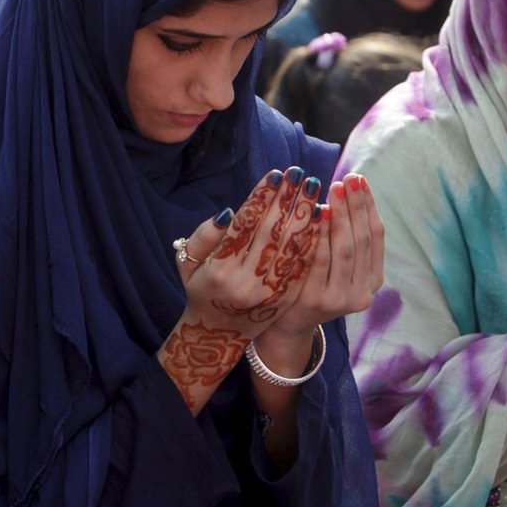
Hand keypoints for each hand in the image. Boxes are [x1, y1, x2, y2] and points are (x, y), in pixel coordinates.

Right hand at [177, 166, 323, 331]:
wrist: (218, 333)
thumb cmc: (201, 287)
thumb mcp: (187, 262)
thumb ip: (203, 236)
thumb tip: (228, 213)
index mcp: (219, 271)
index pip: (244, 226)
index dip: (261, 198)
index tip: (276, 174)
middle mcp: (245, 283)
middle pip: (271, 234)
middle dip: (287, 200)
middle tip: (300, 173)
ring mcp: (267, 294)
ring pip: (291, 248)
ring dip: (304, 216)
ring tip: (313, 189)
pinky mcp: (284, 299)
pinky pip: (302, 265)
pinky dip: (311, 240)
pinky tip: (319, 218)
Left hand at [262, 173, 385, 341]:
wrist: (286, 324)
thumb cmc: (311, 282)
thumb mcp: (336, 264)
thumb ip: (345, 236)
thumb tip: (345, 189)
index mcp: (373, 280)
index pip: (377, 236)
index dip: (369, 207)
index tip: (360, 181)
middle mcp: (362, 293)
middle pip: (362, 240)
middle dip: (356, 206)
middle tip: (348, 179)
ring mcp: (341, 299)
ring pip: (346, 250)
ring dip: (342, 216)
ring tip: (335, 189)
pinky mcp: (317, 301)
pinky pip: (320, 261)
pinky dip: (320, 235)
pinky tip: (317, 213)